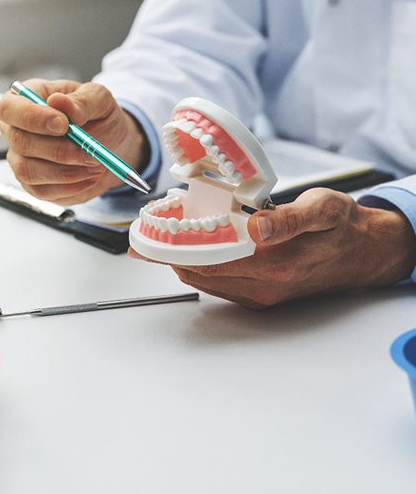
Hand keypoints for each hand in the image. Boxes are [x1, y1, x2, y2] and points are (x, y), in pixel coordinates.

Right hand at [0, 79, 148, 204]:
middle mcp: (17, 129)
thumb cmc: (100, 117)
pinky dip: (70, 186)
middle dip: (59, 150)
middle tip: (90, 152)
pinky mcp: (32, 183)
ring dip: (66, 172)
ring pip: (28, 170)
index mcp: (27, 100)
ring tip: (95, 164)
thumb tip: (58, 102)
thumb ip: (82, 100)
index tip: (63, 124)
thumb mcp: (100, 100)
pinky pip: (42, 191)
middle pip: (20, 142)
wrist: (112, 146)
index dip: (31, 117)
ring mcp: (21, 158)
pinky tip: (90, 176)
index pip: (9, 107)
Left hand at [129, 189, 415, 308]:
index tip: (149, 236)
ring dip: (180, 263)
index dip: (175, 247)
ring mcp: (261, 293)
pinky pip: (219, 286)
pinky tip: (189, 253)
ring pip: (206, 281)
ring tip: (158, 243)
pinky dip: (198, 269)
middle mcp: (264, 284)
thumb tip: (256, 227)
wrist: (362, 252)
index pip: (209, 257)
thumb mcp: (324, 209)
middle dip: (168, 255)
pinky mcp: (261, 295)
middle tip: (142, 239)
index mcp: (274, 262)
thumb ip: (289, 219)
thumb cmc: (341, 227)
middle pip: (200, 272)